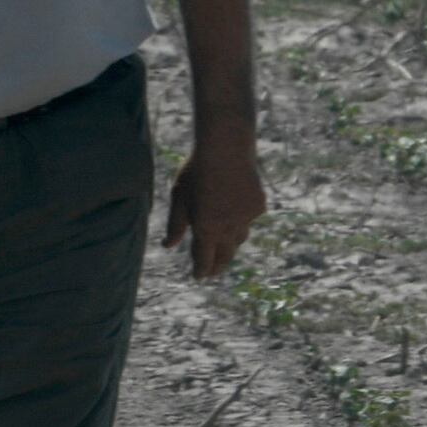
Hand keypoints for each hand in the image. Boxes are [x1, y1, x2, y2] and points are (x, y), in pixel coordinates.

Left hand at [162, 135, 267, 279]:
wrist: (227, 149)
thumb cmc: (196, 171)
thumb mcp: (179, 197)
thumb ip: (175, 225)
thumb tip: (168, 246)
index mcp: (206, 229)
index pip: (204, 259)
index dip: (201, 270)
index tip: (199, 276)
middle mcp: (229, 228)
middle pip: (225, 254)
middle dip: (218, 265)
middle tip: (213, 272)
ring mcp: (246, 218)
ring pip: (239, 238)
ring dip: (230, 244)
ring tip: (224, 247)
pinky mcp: (258, 206)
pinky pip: (249, 219)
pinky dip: (241, 218)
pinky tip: (235, 208)